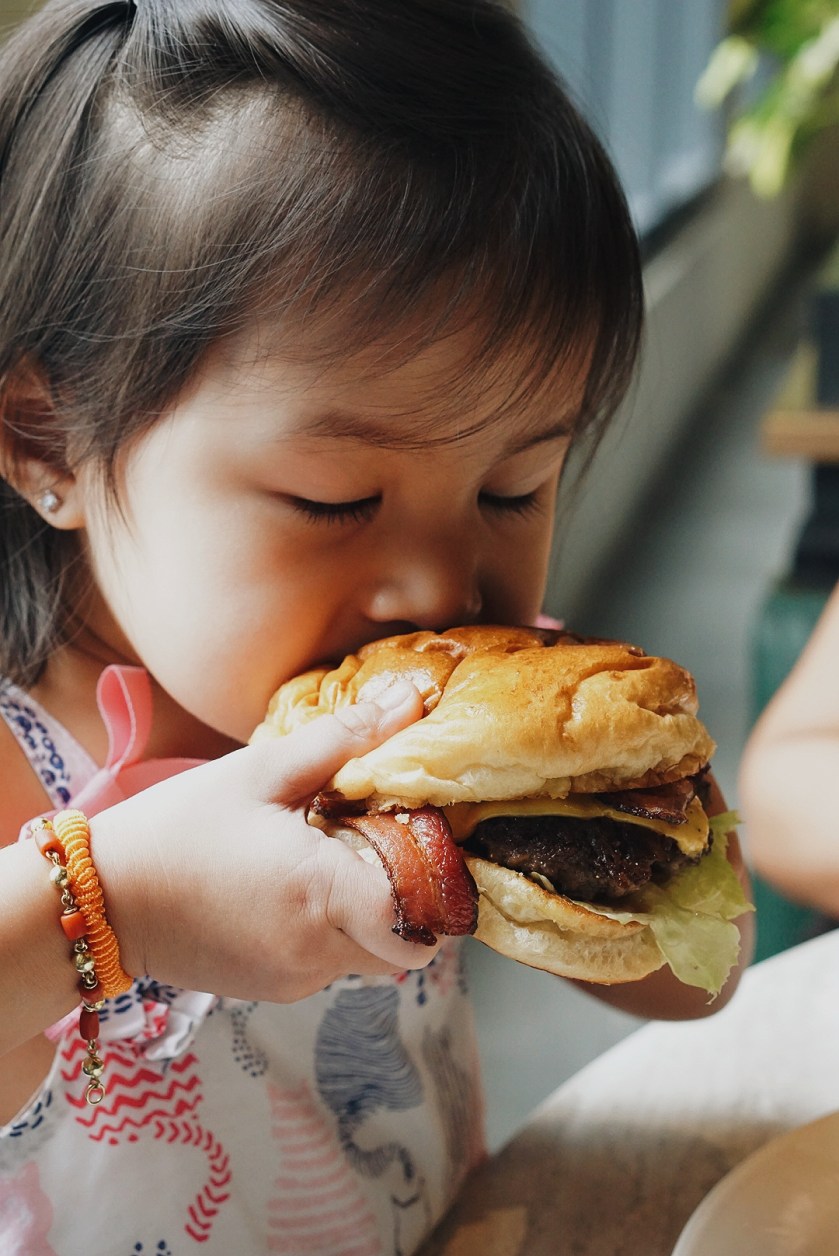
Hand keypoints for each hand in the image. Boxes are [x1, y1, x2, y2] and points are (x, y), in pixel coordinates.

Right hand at [89, 680, 434, 1001]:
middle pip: (407, 941)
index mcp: (322, 893)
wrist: (103, 899)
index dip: (437, 882)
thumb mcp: (260, 771)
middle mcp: (317, 951)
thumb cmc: (179, 828)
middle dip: (410, 896)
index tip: (423, 840)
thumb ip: (343, 738)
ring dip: (370, 914)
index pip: (422, 918)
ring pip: (372, 956)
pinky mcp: (275, 990)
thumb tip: (408, 701)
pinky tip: (296, 888)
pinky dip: (332, 931)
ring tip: (331, 860)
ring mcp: (296, 978)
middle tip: (380, 844)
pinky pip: (331, 965)